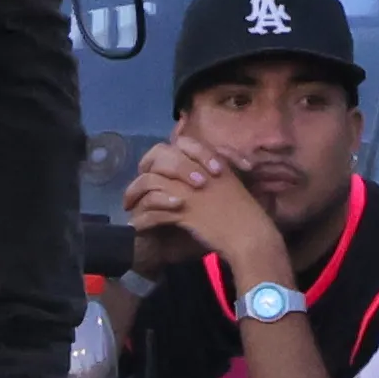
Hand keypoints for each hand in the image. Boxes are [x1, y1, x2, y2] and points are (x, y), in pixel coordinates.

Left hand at [122, 131, 288, 268]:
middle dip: (142, 170)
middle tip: (136, 188)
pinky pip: (152, 211)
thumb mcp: (230, 184)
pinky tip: (136, 227)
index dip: (162, 154)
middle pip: (159, 158)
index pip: (180, 143)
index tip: (152, 167)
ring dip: (134, 195)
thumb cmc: (245, 212)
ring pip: (149, 183)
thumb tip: (192, 175)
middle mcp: (197, 170)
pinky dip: (141, 220)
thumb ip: (211, 174)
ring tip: (129, 208)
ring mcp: (188, 190)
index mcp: (211, 160)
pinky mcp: (183, 211)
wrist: (250, 234)